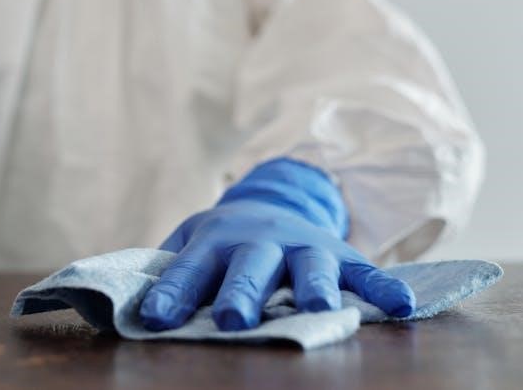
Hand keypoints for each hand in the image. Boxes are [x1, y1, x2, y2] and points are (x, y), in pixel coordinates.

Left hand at [139, 158, 415, 330]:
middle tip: (230, 318)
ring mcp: (302, 245)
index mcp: (214, 241)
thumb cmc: (220, 242)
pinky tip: (403, 306)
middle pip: (249, 266)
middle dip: (241, 292)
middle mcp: (259, 241)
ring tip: (318, 308)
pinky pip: (365, 269)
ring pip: (309, 264)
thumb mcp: (189, 244)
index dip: (171, 292)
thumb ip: (165, 269)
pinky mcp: (339, 252)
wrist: (267, 204)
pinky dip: (385, 286)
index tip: (154, 319)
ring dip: (313, 286)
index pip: (188, 268)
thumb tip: (119, 302)